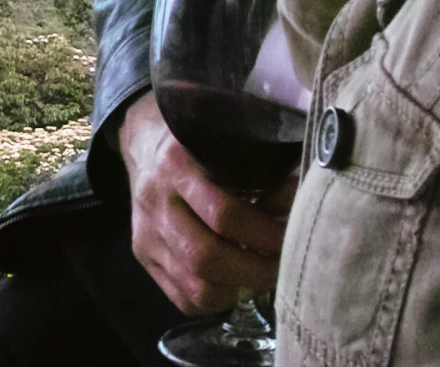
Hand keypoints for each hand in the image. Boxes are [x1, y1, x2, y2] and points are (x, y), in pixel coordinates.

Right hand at [120, 91, 289, 313]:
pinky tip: (232, 283)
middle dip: (255, 270)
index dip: (265, 235)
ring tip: (260, 276)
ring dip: (237, 289)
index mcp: (176, 165)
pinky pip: (182, 298)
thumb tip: (298, 202)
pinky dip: (216, 299)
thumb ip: (258, 172)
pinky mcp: (142, 256)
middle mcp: (156, 204)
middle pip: (207, 258)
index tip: (291, 237)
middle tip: (283, 265)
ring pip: (195, 286)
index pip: (224, 215)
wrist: (140, 141)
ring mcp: (145, 234)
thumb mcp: (222, 141)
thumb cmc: (193, 138)